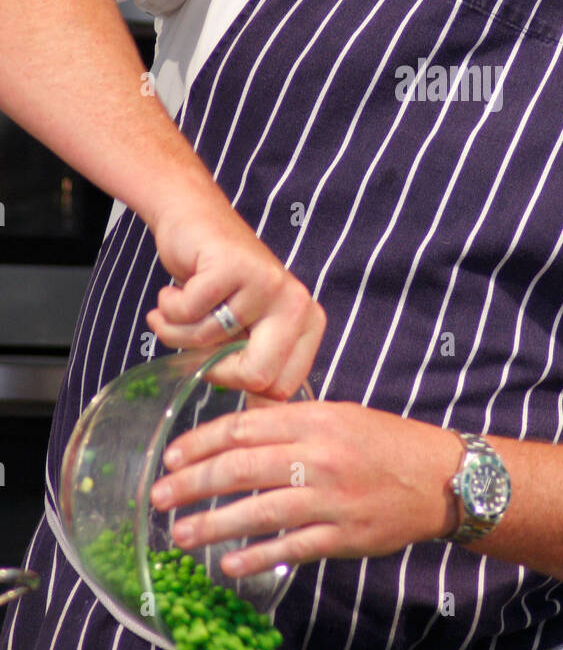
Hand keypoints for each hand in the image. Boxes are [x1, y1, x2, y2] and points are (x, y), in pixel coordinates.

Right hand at [145, 192, 325, 400]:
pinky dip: (168, 307)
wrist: (194, 223)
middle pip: (255, 376)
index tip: (222, 358)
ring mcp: (269, 282)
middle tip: (201, 337)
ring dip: (179, 330)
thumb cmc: (218, 285)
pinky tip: (176, 288)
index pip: (279, 390)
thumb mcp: (246, 333)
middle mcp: (298, 303)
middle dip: (213, 367)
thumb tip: (258, 426)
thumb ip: (257, 371)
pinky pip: (187, 315)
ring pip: (210, 345)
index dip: (240, 384)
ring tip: (185, 304)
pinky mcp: (234, 267)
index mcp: (307, 324)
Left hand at [149, 400, 461, 573]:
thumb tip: (236, 432)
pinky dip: (255, 555)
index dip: (201, 443)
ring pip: (259, 512)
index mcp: (316, 420)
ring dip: (212, 524)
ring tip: (179, 535)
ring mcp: (331, 499)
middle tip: (158, 495)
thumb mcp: (340, 415)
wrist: (441, 478)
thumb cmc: (386, 443)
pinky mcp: (342, 536)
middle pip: (242, 468)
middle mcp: (320, 456)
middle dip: (192, 483)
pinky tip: (227, 562)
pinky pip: (290, 546)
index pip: (244, 427)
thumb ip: (292, 422)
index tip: (172, 456)